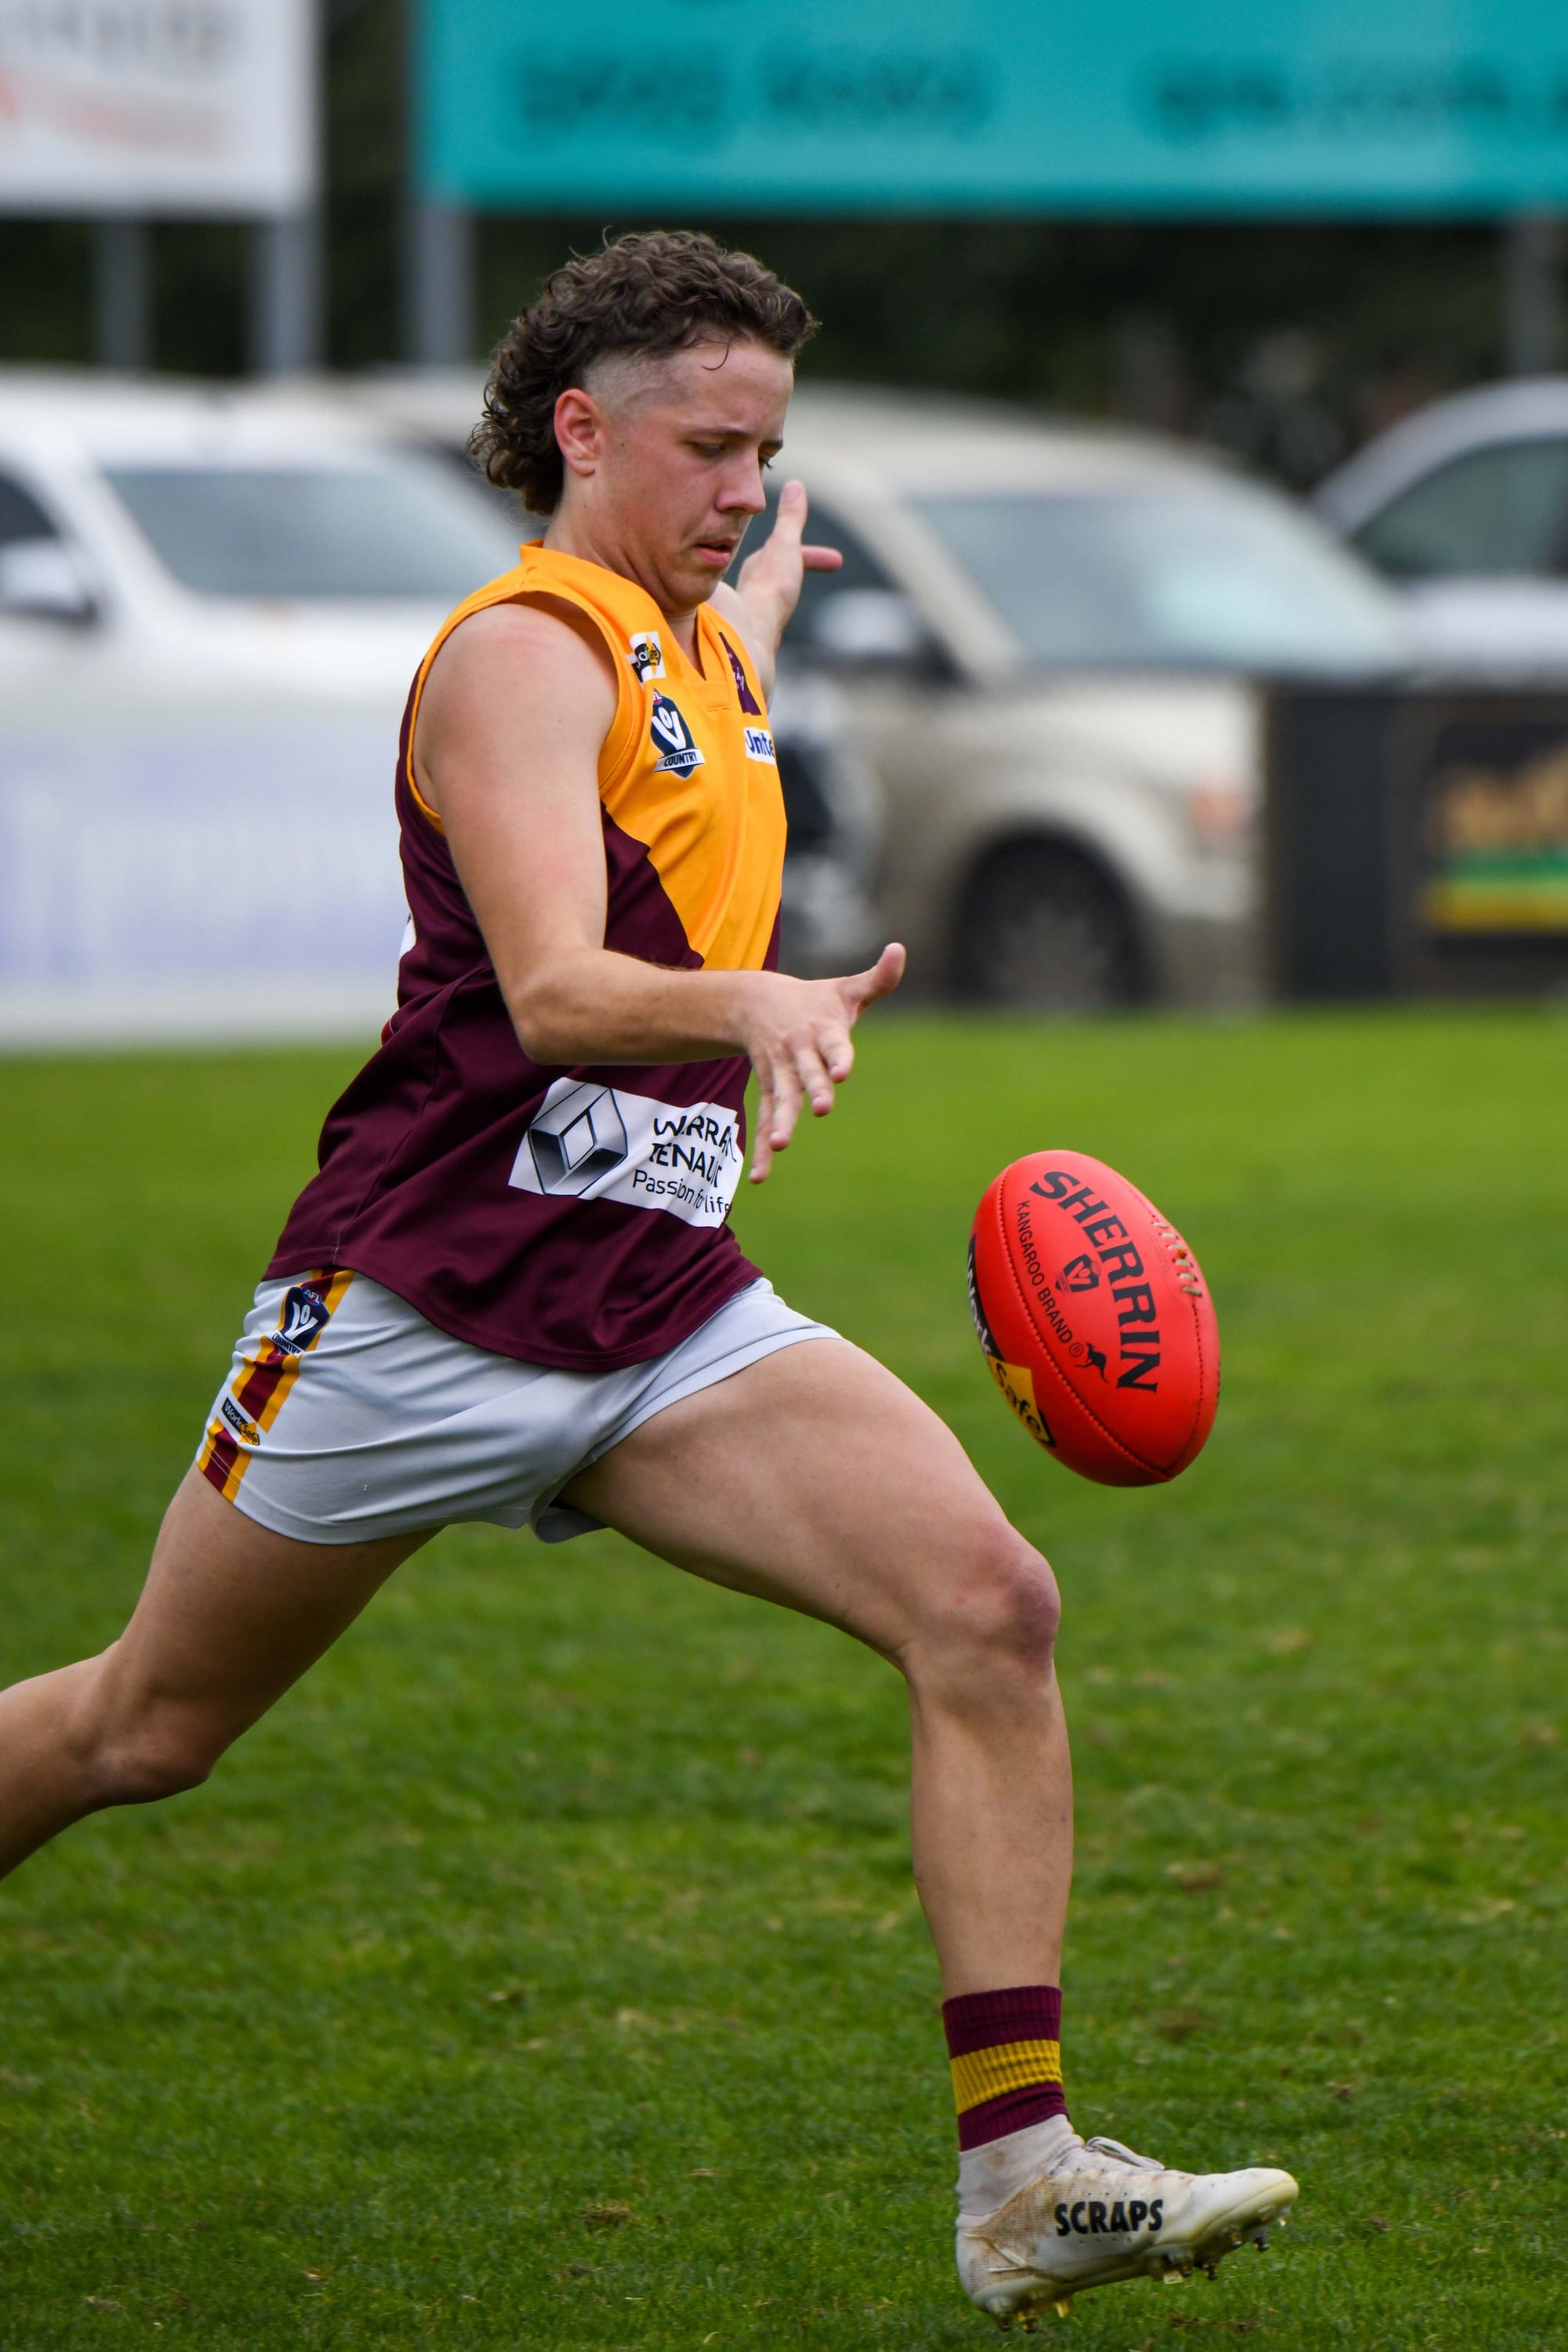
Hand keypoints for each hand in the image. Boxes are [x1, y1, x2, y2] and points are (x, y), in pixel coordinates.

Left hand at [734, 479, 842, 656]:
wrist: (752, 632)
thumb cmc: (770, 587)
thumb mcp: (785, 545)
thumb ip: (791, 519)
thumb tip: (795, 485)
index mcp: (759, 564)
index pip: (785, 552)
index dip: (812, 555)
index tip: (837, 561)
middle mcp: (751, 585)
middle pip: (778, 572)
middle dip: (798, 569)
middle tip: (822, 576)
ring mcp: (751, 610)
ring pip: (772, 596)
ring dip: (788, 593)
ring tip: (793, 602)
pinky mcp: (754, 633)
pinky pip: (769, 617)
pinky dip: (779, 614)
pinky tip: (777, 628)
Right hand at [741, 943, 905, 1182]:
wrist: (754, 1002)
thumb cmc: (814, 1000)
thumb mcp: (847, 988)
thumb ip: (878, 978)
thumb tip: (900, 948)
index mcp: (822, 1030)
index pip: (834, 1044)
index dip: (838, 1057)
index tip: (842, 1072)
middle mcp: (799, 1052)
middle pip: (806, 1074)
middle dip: (813, 1090)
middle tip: (822, 1108)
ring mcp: (781, 1073)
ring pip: (781, 1098)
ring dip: (780, 1121)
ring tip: (780, 1145)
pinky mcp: (770, 1089)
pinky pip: (765, 1118)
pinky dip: (762, 1148)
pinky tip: (762, 1175)